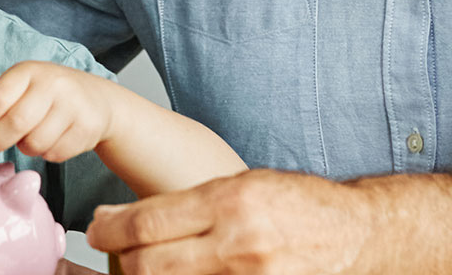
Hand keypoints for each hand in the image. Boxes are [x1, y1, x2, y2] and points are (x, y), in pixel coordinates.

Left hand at [0, 61, 123, 163]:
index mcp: (30, 71)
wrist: (98, 100)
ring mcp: (73, 106)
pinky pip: (53, 154)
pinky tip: (52, 139)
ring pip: (33, 144)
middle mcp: (53, 84)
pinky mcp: (87, 128)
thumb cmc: (48, 97)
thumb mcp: (22, 91)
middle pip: (14, 124)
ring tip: (30, 136)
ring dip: (24, 148)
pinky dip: (46, 154)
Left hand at [85, 169, 368, 274]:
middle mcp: (236, 244)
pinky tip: (175, 273)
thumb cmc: (299, 206)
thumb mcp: (242, 185)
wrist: (353, 234)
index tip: (98, 227)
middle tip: (112, 245)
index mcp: (230, 202)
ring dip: (146, 273)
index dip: (108, 228)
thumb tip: (130, 217)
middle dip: (120, 256)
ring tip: (144, 262)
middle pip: (147, 263)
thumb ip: (190, 203)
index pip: (145, 223)